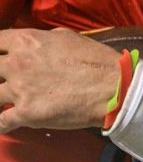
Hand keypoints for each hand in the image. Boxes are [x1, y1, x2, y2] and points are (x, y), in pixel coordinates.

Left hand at [0, 28, 119, 132]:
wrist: (112, 86)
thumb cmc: (95, 60)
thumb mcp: (68, 37)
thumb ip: (43, 39)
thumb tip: (32, 44)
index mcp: (27, 41)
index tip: (0, 57)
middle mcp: (17, 63)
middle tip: (4, 81)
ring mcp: (19, 89)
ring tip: (4, 102)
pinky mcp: (25, 114)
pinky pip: (0, 123)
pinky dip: (2, 124)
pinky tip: (7, 123)